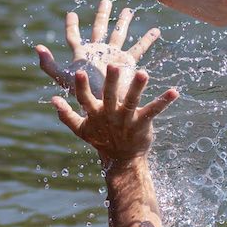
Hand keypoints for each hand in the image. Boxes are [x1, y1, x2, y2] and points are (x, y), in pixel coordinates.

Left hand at [34, 0, 159, 98]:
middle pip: (99, 29)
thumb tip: (37, 47)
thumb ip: (49, 64)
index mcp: (82, 55)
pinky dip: (147, 39)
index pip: (74, 37)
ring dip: (123, 21)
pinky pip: (138, 48)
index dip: (72, 26)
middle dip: (102, 15)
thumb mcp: (64, 77)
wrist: (105, 105)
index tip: (71, 14)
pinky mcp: (127, 63)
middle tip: (105, 1)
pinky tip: (156, 30)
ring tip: (128, 9)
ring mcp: (113, 56)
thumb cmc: (83, 92)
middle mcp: (98, 53)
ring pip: (119, 33)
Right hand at [52, 64, 178, 162]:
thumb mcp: (81, 129)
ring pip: (132, 100)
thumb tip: (53, 99)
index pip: (85, 98)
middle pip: (109, 96)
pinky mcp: (142, 123)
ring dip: (137, 87)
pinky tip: (174, 92)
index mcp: (95, 113)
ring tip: (143, 73)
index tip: (79, 73)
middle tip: (112, 66)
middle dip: (110, 81)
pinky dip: (164, 101)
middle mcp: (110, 114)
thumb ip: (67, 115)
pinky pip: (153, 110)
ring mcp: (127, 119)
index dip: (82, 86)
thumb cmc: (101, 139)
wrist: (121, 160)